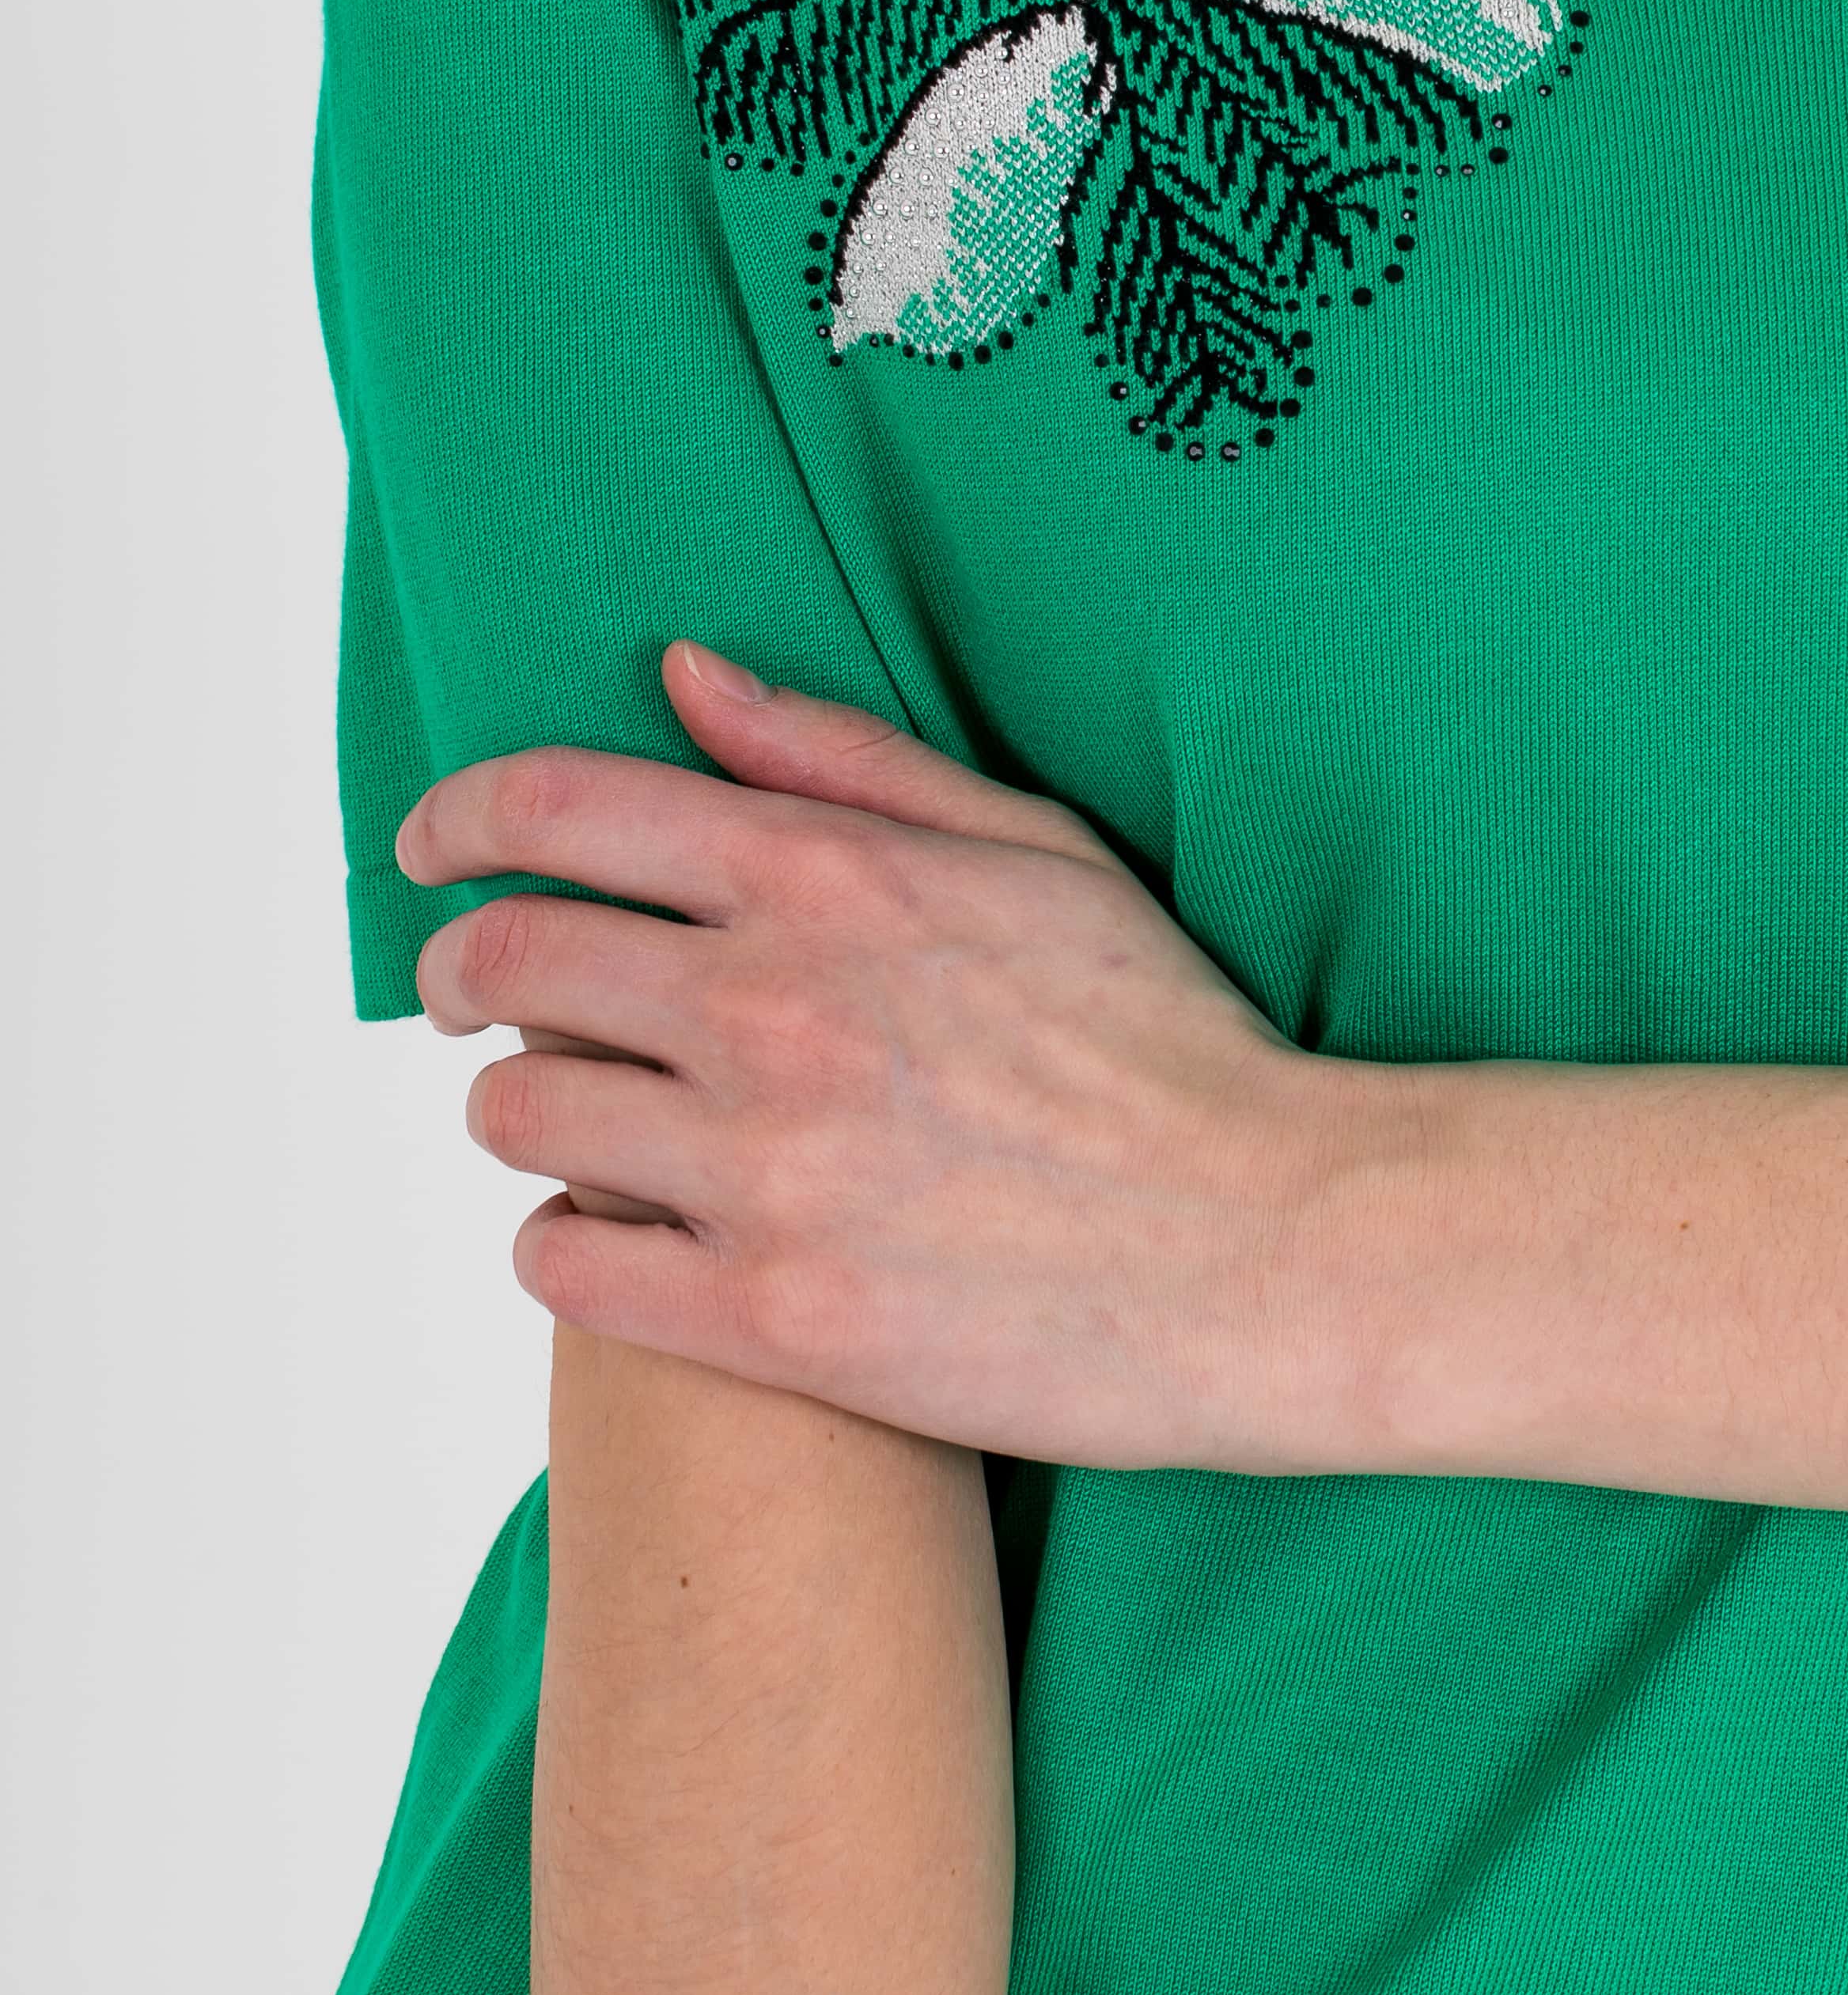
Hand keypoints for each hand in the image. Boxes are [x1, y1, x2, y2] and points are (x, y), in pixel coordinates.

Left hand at [400, 643, 1370, 1470]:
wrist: (1269, 1244)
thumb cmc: (1163, 1035)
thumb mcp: (1030, 849)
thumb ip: (839, 759)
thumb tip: (681, 677)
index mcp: (823, 878)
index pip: (554, 810)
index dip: (457, 818)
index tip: (430, 846)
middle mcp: (767, 1010)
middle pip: (498, 963)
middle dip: (459, 970)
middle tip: (475, 998)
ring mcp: (760, 1171)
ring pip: (513, 1120)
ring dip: (521, 1111)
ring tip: (578, 1125)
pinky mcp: (770, 1317)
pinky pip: (563, 1268)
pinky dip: (566, 1243)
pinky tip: (624, 1234)